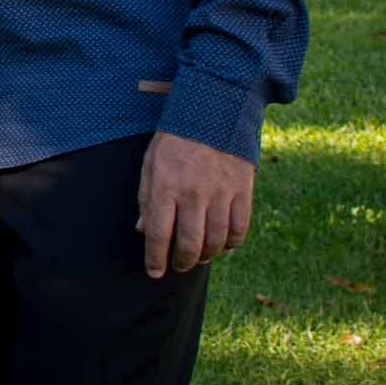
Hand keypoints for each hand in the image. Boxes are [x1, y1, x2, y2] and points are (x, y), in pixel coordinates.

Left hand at [137, 130, 255, 277]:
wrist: (212, 112)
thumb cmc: (175, 141)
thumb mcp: (151, 164)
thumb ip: (147, 198)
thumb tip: (143, 231)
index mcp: (165, 186)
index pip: (158, 234)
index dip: (155, 258)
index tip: (154, 272)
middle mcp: (193, 194)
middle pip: (189, 244)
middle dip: (181, 262)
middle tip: (178, 266)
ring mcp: (220, 194)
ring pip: (216, 241)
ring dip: (206, 256)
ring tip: (198, 257)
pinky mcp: (242, 192)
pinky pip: (239, 230)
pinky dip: (231, 244)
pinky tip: (222, 245)